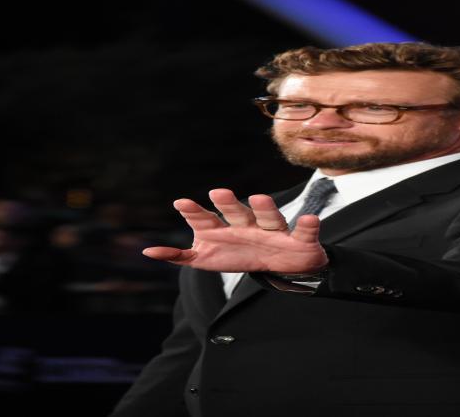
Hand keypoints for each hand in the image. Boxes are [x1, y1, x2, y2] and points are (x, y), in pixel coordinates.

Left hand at [142, 189, 327, 273]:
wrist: (284, 266)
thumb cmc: (241, 255)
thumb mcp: (207, 259)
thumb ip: (180, 255)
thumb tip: (148, 251)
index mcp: (226, 229)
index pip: (207, 219)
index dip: (195, 212)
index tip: (179, 203)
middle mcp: (249, 225)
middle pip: (237, 213)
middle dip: (227, 204)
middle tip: (216, 192)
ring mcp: (274, 231)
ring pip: (270, 217)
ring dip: (265, 207)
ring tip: (258, 197)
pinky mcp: (300, 240)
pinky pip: (304, 232)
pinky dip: (308, 225)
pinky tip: (310, 220)